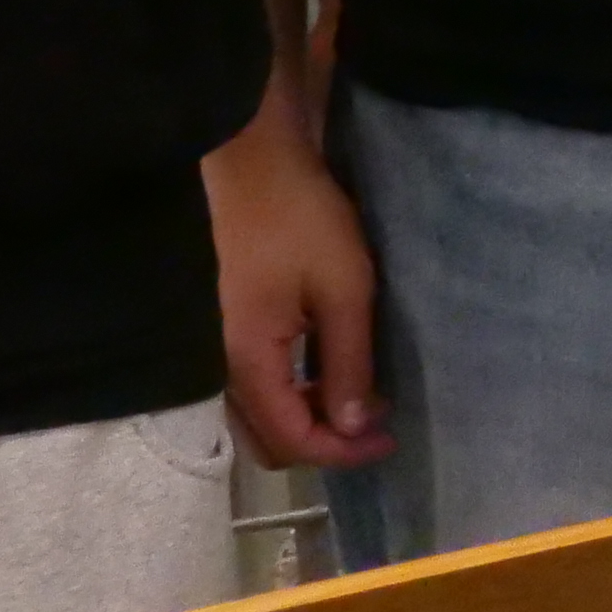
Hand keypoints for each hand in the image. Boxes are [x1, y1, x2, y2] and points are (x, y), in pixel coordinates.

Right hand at [204, 113, 389, 468]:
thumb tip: (353, 428)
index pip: (291, 440)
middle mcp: (224, 367)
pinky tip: (329, 367)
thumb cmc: (300, 220)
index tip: (388, 440)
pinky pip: (260, 384)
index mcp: (248, 364)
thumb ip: (347, 362)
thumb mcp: (342, 288)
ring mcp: (223, 346)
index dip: (342, 452)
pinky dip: (296, 391)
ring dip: (311, 416)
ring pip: (262, 413)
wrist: (254, 159)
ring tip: (361, 396)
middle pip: (269, 439)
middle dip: (325, 443)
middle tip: (375, 423)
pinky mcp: (232, 324)